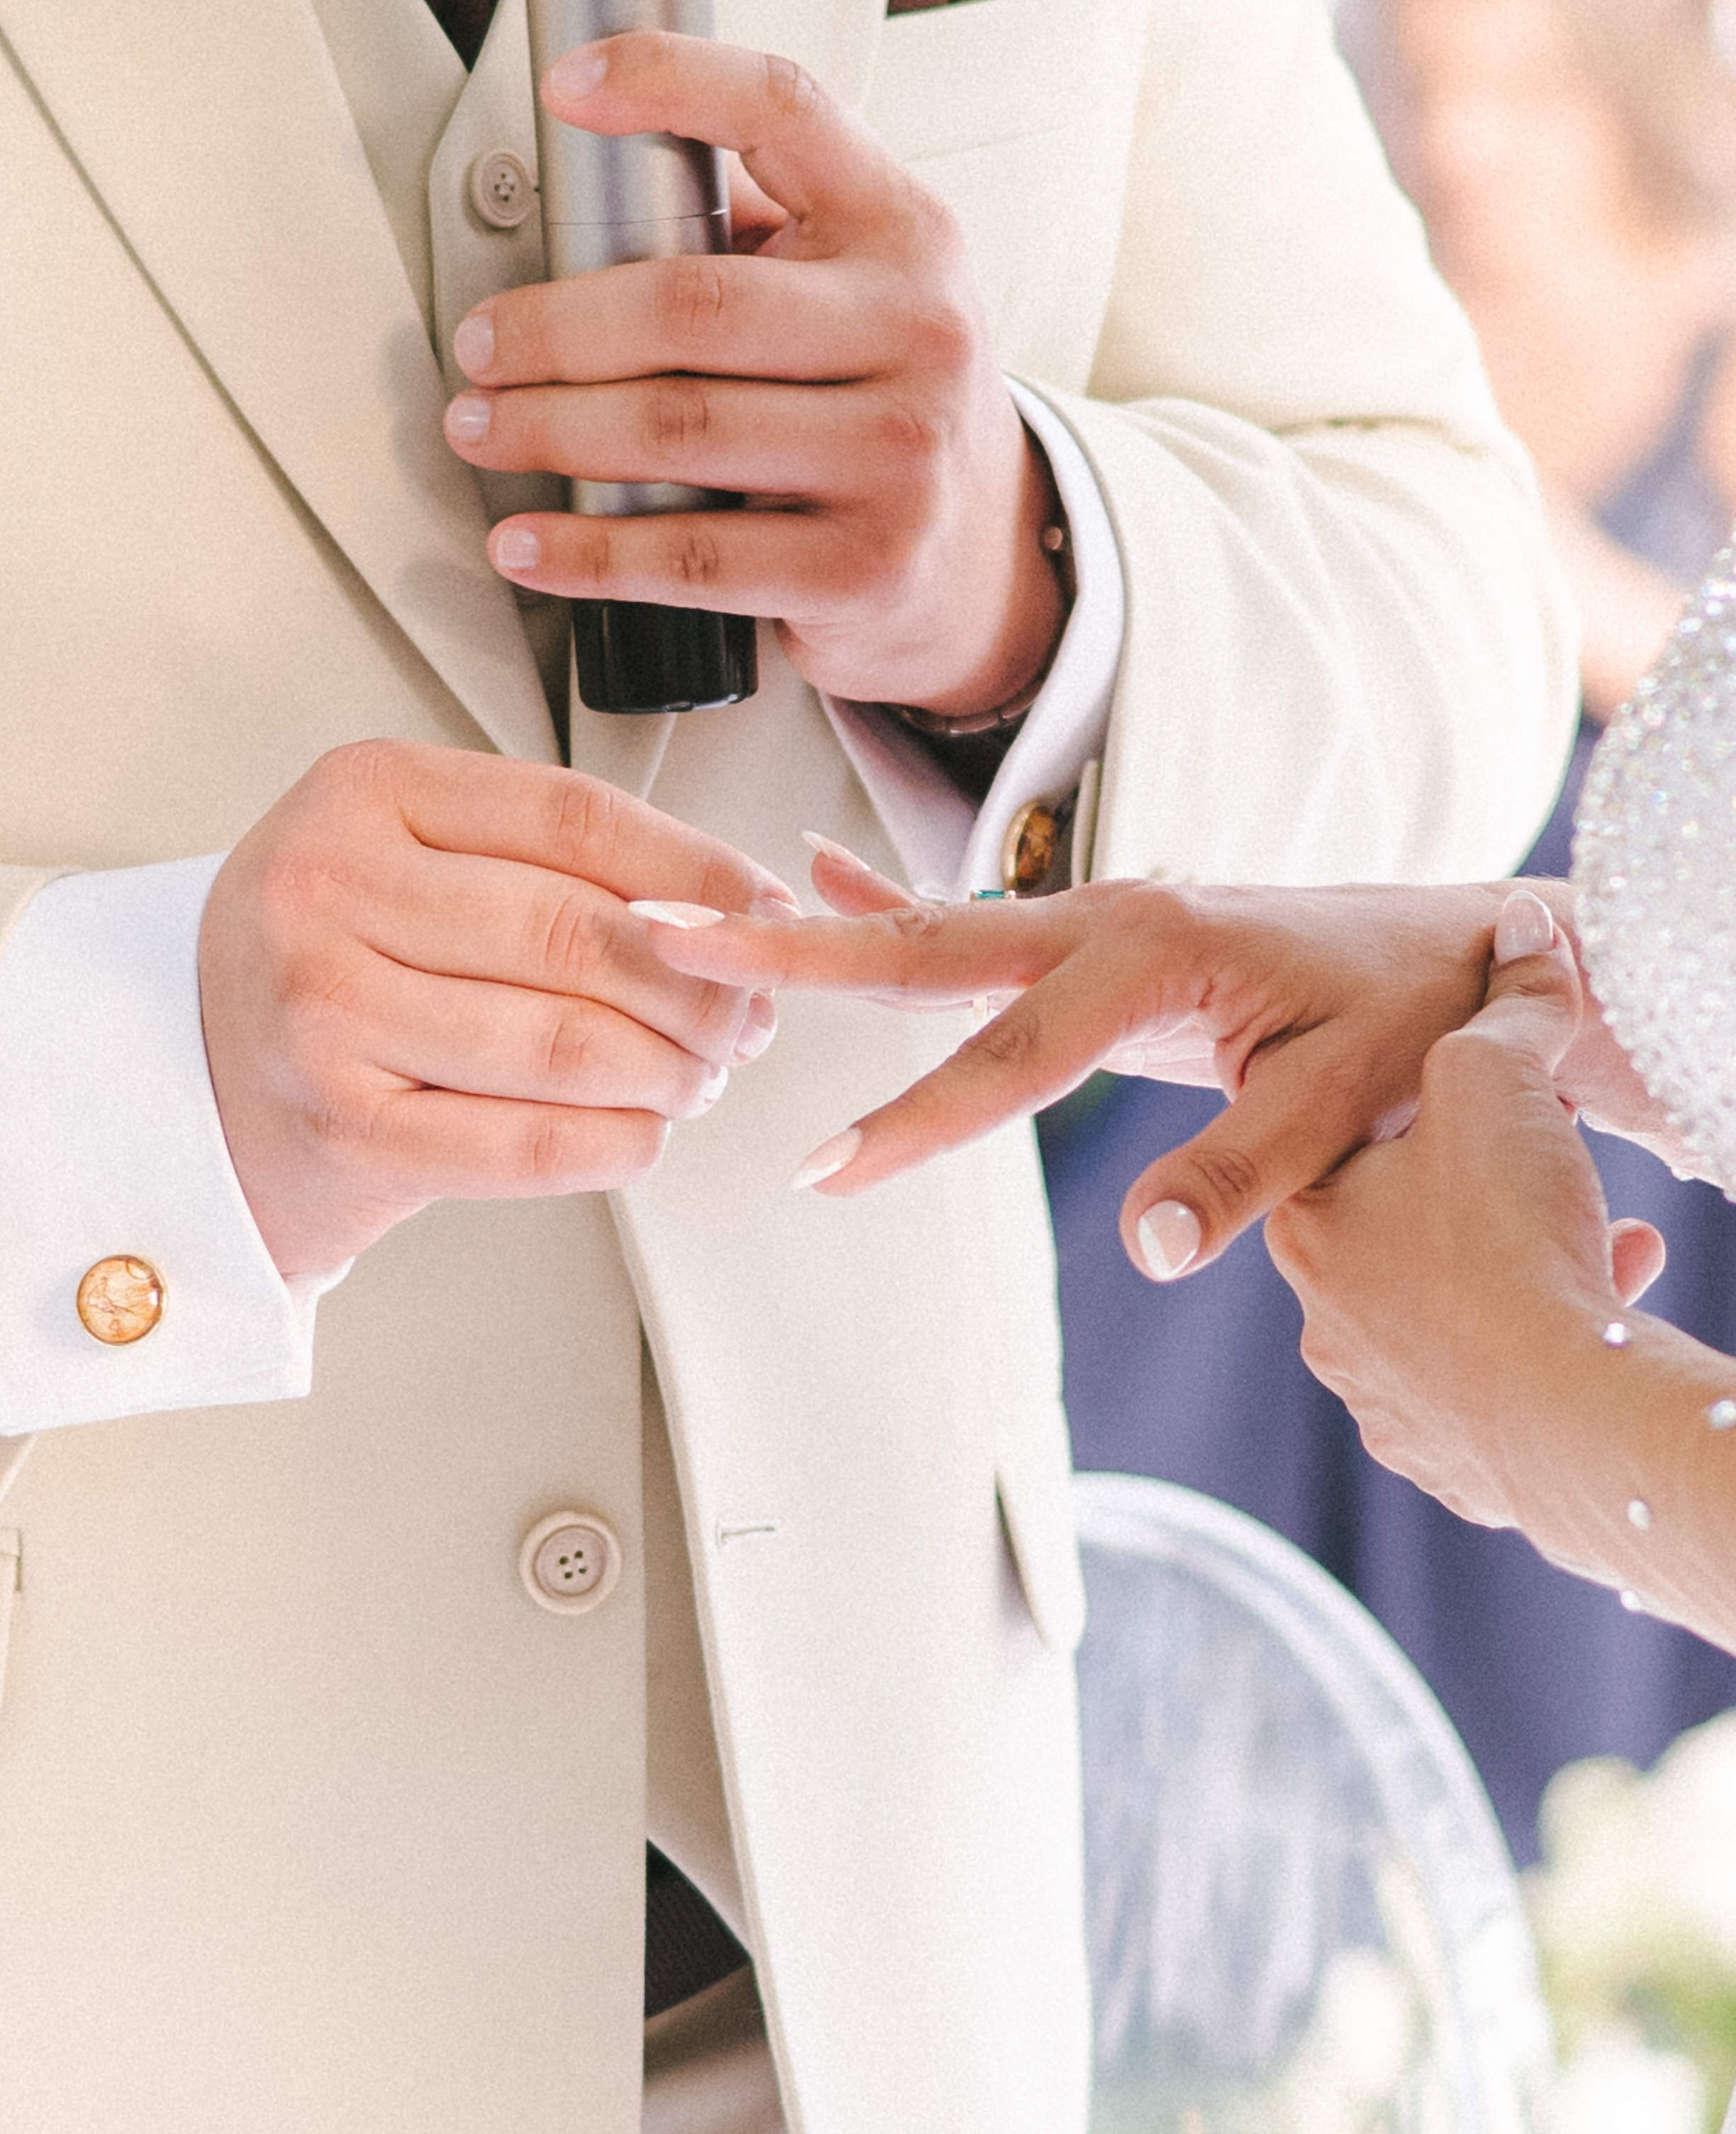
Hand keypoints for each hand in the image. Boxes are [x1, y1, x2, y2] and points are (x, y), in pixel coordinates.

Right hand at [198, 740, 793, 1275]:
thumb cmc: (340, 963)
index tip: (764, 912)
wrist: (198, 1084)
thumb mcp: (417, 860)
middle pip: (581, 936)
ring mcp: (326, 1015)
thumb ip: (552, 865)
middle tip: (746, 1022)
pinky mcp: (343, 1131)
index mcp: (365, 793)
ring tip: (696, 1078)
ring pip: (567, 1044)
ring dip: (669, 1073)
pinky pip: (528, 1146)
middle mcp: (328, 889)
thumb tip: (735, 909)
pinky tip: (643, 1132)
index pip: (576, 819)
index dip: (698, 870)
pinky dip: (617, 1144)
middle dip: (699, 990)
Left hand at [442, 32, 1066, 716]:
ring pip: (677, 430)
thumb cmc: (882, 406)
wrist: (984, 558)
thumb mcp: (859, 291)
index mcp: (904, 230)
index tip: (565, 86)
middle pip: (690, 303)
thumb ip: (760, 235)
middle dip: (552, 329)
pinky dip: (589, 551)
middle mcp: (918, 332)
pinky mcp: (862, 568)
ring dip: (548, 432)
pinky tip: (527, 543)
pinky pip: (691, 556)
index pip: (784, 110)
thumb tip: (591, 203)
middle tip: (481, 346)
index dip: (667, 80)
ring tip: (481, 430)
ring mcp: (899, 457)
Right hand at [638, 847, 1521, 1269]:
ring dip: (818, 924)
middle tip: (677, 934)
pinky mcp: (1093, 937)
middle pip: (924, 947)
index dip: (916, 1120)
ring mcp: (1092, 919)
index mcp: (1155, 956)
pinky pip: (969, 922)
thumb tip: (1149, 1252)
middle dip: (794, 949)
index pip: (1009, 1056)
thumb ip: (1248, 1174)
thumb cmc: (1410, 1019)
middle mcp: (1106, 919)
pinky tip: (822, 881)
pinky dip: (889, 902)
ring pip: (931, 927)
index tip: (827, 1168)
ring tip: (704, 911)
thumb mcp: (1352, 1105)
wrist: (1456, 948)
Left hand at [1265, 907, 1663, 1528]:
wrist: (1563, 1410)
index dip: (1414, 1104)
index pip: (1336, 1141)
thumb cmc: (1508, 1233)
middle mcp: (1328, 1323)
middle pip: (1401, 1228)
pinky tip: (1603, 1298)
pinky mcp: (1454, 1460)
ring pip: (1453, 1307)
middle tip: (1545, 1164)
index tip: (1475, 1092)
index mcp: (1309, 1228)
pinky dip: (1542, 1335)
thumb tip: (1521, 925)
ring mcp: (1387, 1401)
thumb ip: (1509, 999)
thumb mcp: (1497, 1077)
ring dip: (1520, 1261)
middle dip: (1476, 1188)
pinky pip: (1494, 1382)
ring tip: (1595, 1231)